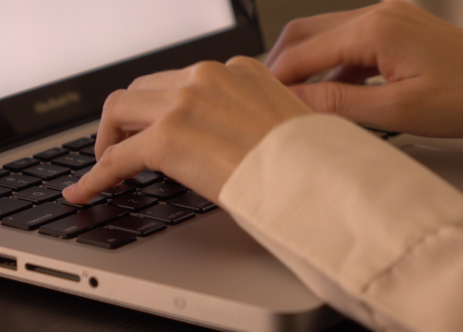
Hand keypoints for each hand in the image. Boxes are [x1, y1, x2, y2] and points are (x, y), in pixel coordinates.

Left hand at [62, 57, 312, 203]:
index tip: (154, 123)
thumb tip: (234, 141)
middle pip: (144, 88)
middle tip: (125, 142)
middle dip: (130, 117)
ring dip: (109, 137)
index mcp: (237, 71)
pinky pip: (116, 157)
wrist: (316, 177)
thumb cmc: (309, 159)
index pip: (181, 81)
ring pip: (120, 109)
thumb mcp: (282, 124)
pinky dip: (97, 176)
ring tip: (107, 163)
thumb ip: (251, 119)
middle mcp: (207, 78)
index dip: (161, 106)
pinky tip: (87, 191)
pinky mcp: (168, 138)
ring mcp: (184, 103)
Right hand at [266, 1, 462, 137]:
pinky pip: (351, 45)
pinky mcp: (398, 31)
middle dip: (282, 63)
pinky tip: (330, 92)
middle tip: (267, 94)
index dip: (277, 77)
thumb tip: (296, 103)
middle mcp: (379, 15)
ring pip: (328, 36)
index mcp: (376, 30)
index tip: (258, 98)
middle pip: (308, 32)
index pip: (306, 51)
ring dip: (307, 65)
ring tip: (295, 99)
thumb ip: (339, 104)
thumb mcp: (397, 109)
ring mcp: (389, 20)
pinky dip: (333, 67)